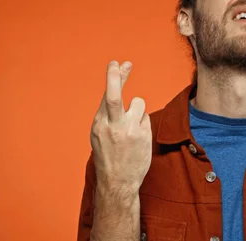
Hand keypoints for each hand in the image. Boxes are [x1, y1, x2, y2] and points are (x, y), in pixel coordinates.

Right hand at [90, 61, 151, 193]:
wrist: (117, 181)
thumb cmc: (109, 155)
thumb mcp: (99, 134)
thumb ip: (107, 114)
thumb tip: (116, 89)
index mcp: (99, 123)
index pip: (106, 96)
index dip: (113, 78)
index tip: (116, 64)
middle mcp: (113, 126)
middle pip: (115, 96)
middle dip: (117, 77)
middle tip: (123, 63)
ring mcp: (129, 131)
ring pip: (138, 104)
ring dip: (137, 110)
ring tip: (131, 126)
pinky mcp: (144, 136)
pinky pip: (146, 119)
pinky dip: (142, 124)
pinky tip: (137, 138)